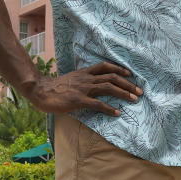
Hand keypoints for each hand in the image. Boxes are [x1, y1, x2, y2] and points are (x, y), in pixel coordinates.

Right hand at [25, 62, 142, 116]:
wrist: (40, 91)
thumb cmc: (55, 88)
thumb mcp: (72, 79)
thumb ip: (83, 81)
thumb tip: (93, 86)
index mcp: (84, 72)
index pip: (105, 66)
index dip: (119, 69)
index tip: (130, 74)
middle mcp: (86, 78)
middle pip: (112, 77)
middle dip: (128, 84)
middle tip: (139, 91)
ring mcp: (83, 88)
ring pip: (108, 87)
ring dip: (123, 93)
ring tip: (134, 99)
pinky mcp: (79, 100)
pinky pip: (98, 104)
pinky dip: (110, 108)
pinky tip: (118, 113)